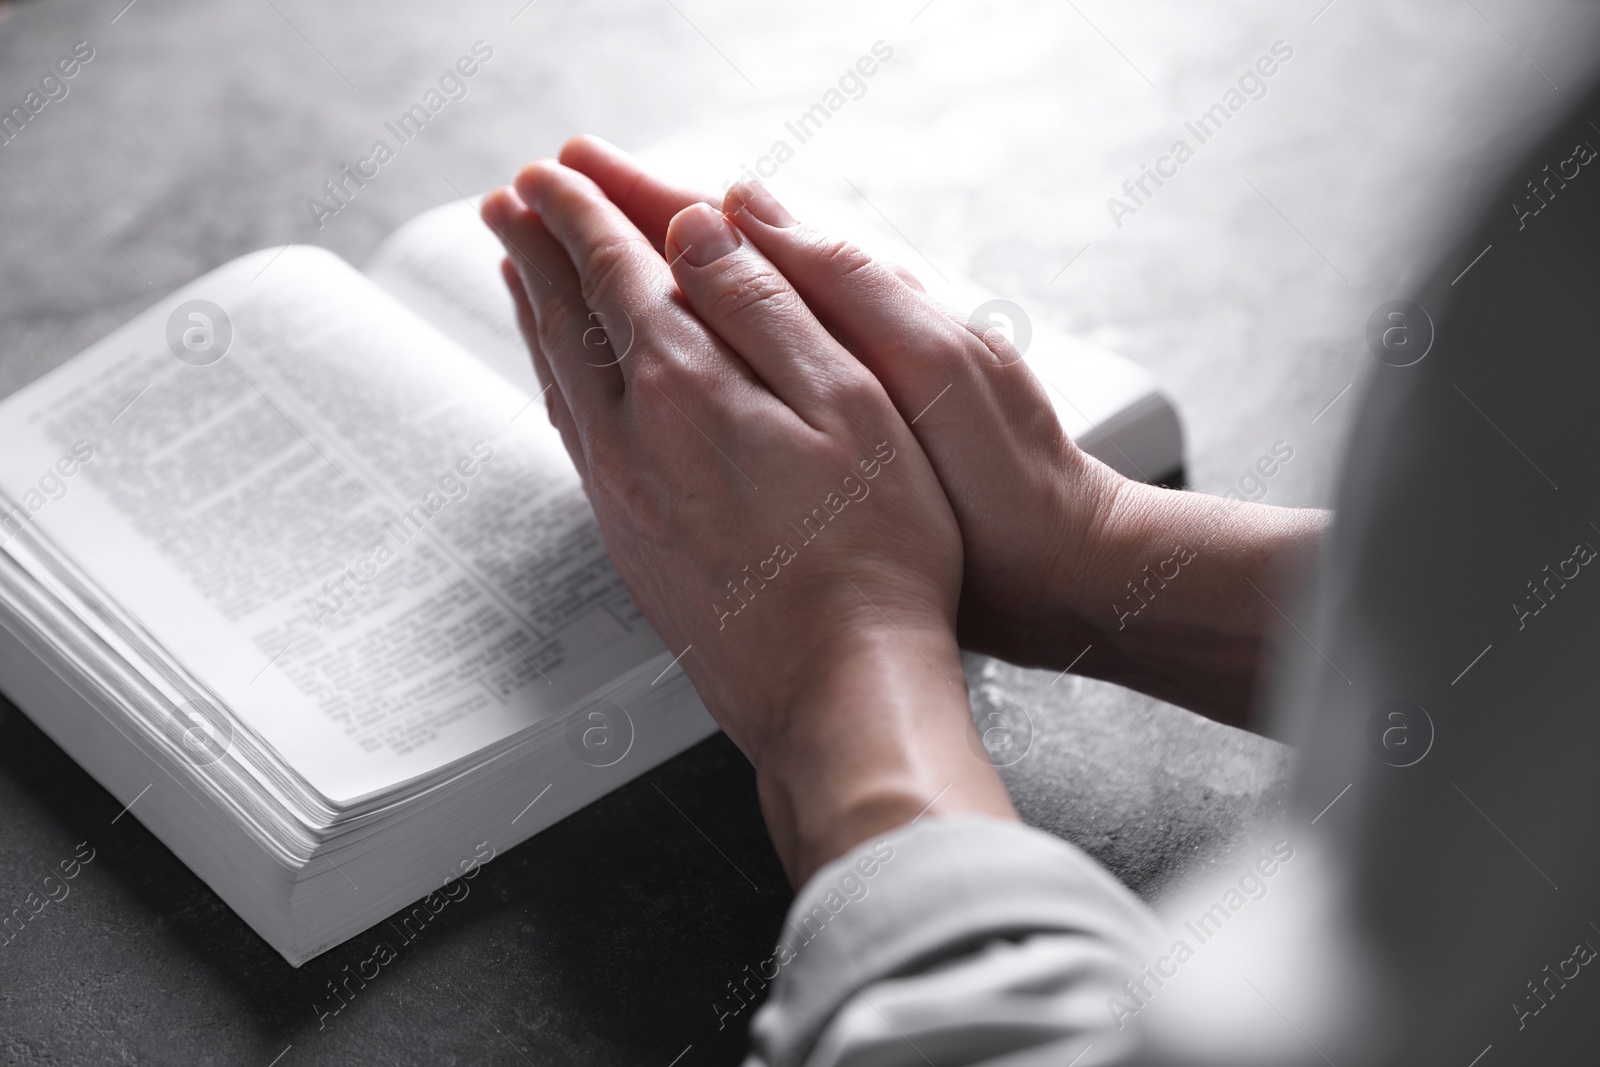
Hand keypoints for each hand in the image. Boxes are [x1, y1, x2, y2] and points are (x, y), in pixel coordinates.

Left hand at [480, 161, 1014, 881]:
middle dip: (538, 251)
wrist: (837, 689)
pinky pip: (574, 440)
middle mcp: (633, 439)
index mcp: (687, 388)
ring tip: (517, 273)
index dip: (584, 213)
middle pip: (568, 321)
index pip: (618, 272)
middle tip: (506, 202)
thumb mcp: (852, 406)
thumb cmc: (872, 553)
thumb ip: (769, 309)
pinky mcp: (633, 546)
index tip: (551, 172)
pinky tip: (560, 385)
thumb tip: (701, 230)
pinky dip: (555, 388)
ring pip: (560, 382)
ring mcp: (624, 498)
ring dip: (536, 316)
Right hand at [555, 137, 1328, 725]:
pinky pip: (743, 377)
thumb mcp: (934, 367)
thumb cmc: (1006, 478)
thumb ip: (847, 287)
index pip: (733, 231)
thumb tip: (748, 209)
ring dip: (646, 283)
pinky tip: (650, 356)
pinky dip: (688, 354)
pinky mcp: (839, 440)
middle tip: (545, 196)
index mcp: (861, 302)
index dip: (650, 202)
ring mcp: (836, 386)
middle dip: (631, 225)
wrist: (1057, 568)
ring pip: (722, 317)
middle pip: (715, 262)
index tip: (576, 174)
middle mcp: (842, 334)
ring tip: (571, 255)